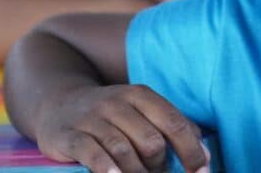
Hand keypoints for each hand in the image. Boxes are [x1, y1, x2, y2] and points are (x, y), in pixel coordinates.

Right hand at [35, 84, 209, 172]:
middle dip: (160, 167)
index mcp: (141, 96)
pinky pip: (92, 153)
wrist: (56, 103)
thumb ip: (171, 127)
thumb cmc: (109, 114)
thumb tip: (204, 154)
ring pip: (124, 150)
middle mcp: (117, 103)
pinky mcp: (68, 135)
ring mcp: (91, 118)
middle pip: (151, 142)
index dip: (192, 151)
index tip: (202, 171)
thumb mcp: (140, 110)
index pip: (175, 123)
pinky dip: (106, 168)